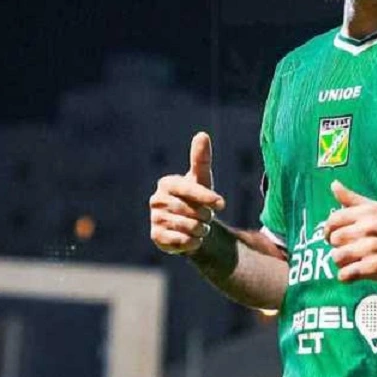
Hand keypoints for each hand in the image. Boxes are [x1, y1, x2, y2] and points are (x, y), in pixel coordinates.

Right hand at [149, 132, 226, 254]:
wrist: (190, 225)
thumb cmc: (196, 197)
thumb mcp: (202, 178)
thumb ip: (201, 159)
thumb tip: (202, 134)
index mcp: (167, 183)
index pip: (189, 189)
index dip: (207, 197)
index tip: (222, 204)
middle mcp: (156, 200)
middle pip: (192, 211)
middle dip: (206, 216)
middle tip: (206, 216)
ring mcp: (155, 219)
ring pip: (189, 227)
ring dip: (201, 229)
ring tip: (200, 226)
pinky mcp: (156, 237)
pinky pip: (182, 241)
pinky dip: (194, 242)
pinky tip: (193, 238)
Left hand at [324, 181, 376, 282]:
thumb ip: (353, 199)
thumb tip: (333, 184)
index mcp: (367, 212)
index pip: (333, 220)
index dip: (329, 231)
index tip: (335, 238)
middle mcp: (369, 227)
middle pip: (334, 240)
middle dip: (339, 248)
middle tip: (352, 252)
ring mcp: (373, 247)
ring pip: (337, 257)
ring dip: (342, 264)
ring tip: (354, 263)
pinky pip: (347, 274)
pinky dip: (347, 277)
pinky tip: (356, 274)